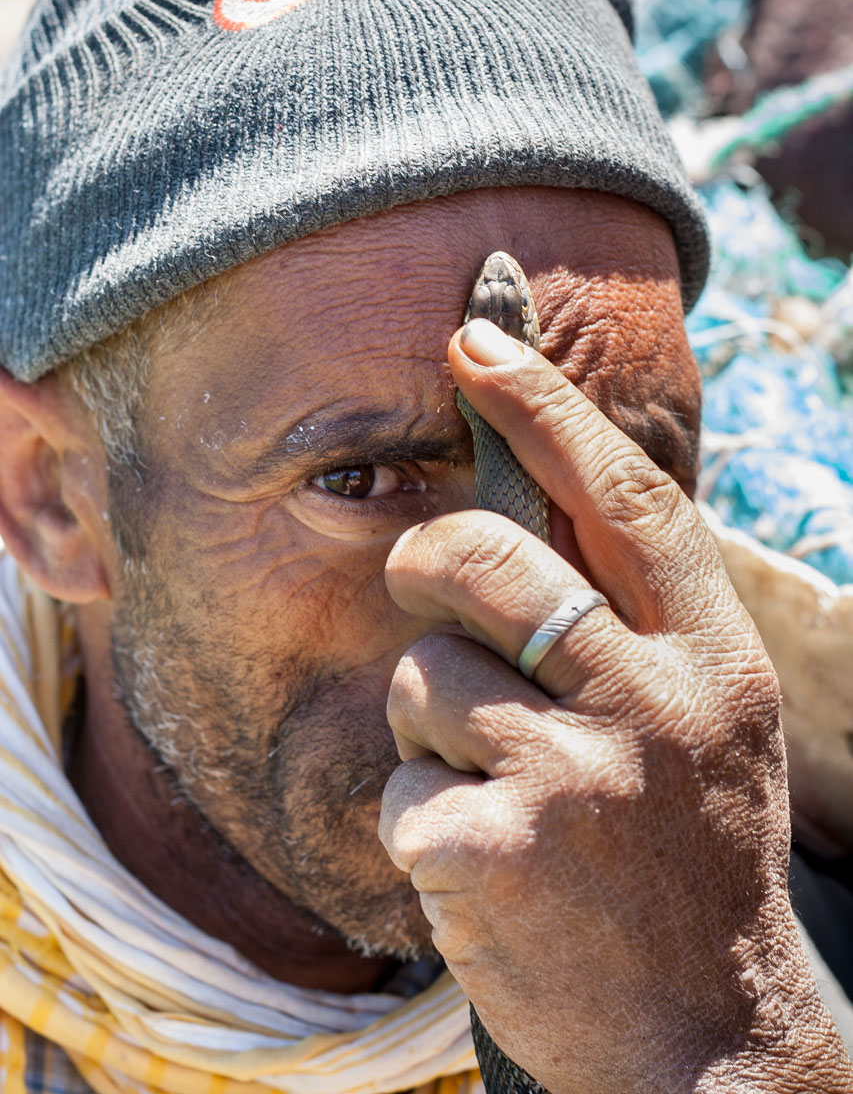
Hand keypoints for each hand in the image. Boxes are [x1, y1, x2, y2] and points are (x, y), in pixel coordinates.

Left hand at [379, 321, 852, 1093]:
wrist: (703, 1040)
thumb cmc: (688, 854)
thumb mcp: (706, 722)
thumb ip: (638, 619)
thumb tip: (546, 498)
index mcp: (710, 656)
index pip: (621, 497)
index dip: (543, 408)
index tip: (472, 336)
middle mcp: (652, 700)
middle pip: (482, 561)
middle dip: (426, 564)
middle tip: (430, 592)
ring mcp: (576, 775)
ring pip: (421, 677)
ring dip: (432, 730)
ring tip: (501, 792)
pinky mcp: (495, 847)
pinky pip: (397, 786)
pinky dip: (419, 821)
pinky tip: (485, 868)